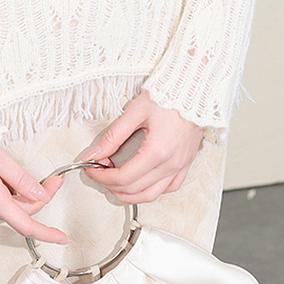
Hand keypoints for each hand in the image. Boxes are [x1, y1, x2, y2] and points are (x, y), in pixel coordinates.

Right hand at [0, 142, 67, 244]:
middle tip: (52, 179)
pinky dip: (5, 197)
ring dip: (19, 195)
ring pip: (9, 209)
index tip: (63, 237)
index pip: (26, 224)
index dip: (46, 233)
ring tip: (9, 170)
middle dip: (39, 197)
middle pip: (21, 212)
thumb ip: (21, 178)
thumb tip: (41, 194)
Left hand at [79, 91, 203, 203]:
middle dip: (112, 185)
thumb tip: (94, 153)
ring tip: (115, 184)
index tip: (91, 169)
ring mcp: (181, 165)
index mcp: (157, 151)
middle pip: (135, 189)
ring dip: (130, 195)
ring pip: (152, 195)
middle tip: (99, 174)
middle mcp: (171, 163)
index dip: (103, 177)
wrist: (192, 89)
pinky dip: (152, 191)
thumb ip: (113, 136)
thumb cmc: (167, 96)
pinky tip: (142, 184)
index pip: (124, 177)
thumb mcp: (135, 112)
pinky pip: (170, 187)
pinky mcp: (187, 163)